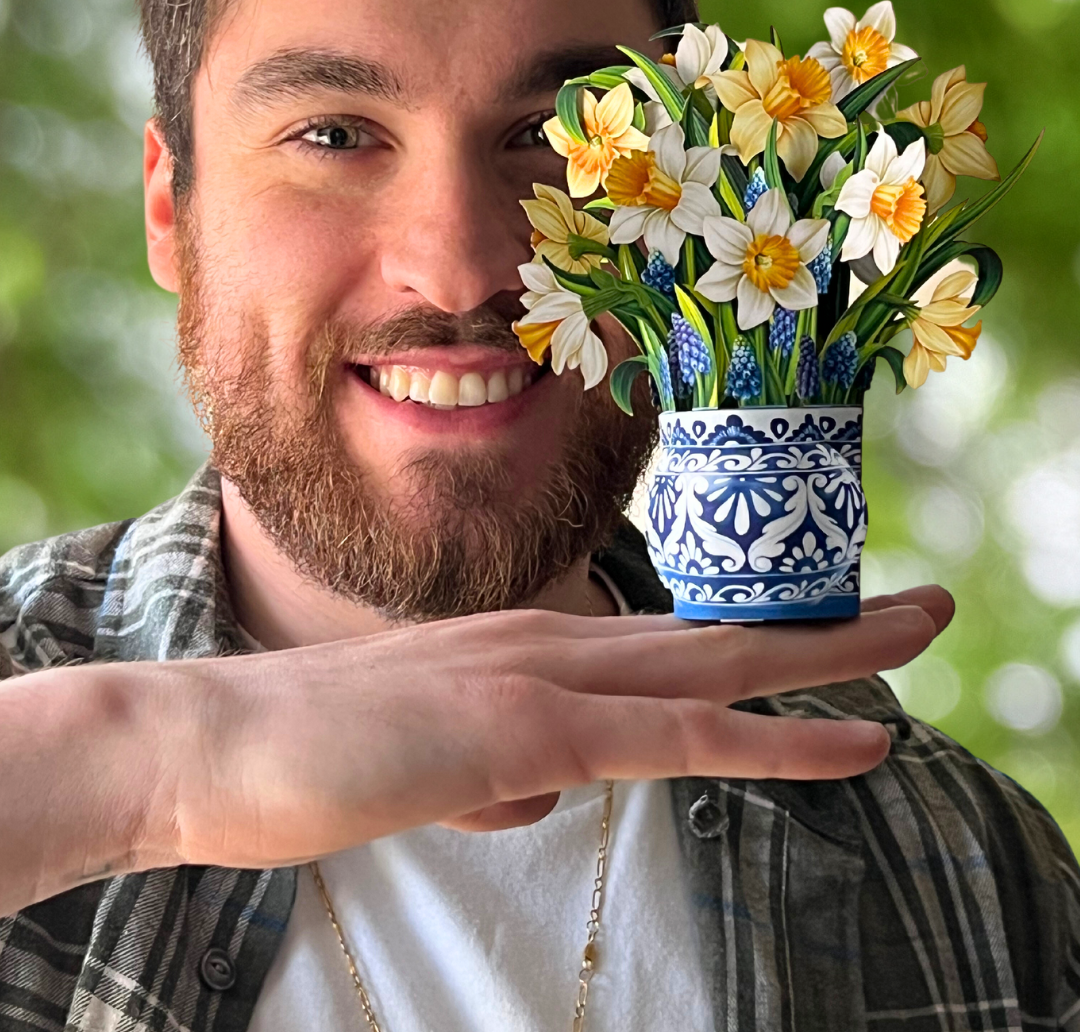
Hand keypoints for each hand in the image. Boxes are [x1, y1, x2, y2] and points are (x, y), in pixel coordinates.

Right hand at [156, 588, 947, 867]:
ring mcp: (541, 675)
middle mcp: (547, 640)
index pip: (664, 639)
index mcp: (524, 647)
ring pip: (716, 663)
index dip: (750, 635)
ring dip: (829, 655)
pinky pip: (679, 733)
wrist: (207, 742)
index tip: (821, 633)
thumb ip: (493, 763)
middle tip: (916, 607)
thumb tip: (536, 784)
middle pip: (714, 632)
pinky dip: (778, 738)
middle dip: (822, 621)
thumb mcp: (422, 762)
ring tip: (918, 635)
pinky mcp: (526, 724)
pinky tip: (857, 743)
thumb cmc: (305, 755)